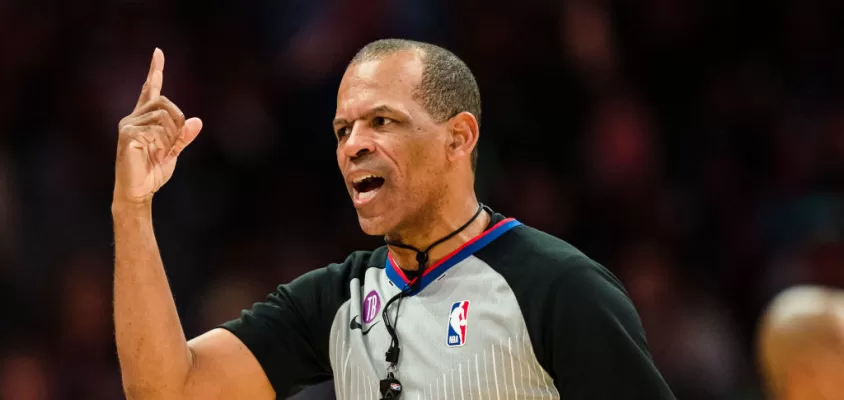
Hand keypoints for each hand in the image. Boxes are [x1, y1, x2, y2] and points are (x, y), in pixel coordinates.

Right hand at [113, 48, 202, 206]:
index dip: (155, 70)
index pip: (150, 89)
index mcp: (144, 118)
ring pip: (163, 116)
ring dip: (171, 135)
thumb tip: (197, 121)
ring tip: (162, 151)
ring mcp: (129, 125)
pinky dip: (164, 142)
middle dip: (178, 122)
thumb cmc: (153, 171)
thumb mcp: (173, 151)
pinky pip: (155, 129)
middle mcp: (134, 117)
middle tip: (174, 144)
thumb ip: (184, 136)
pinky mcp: (127, 134)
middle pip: (165, 103)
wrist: (139, 191)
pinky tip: (155, 152)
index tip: (158, 52)